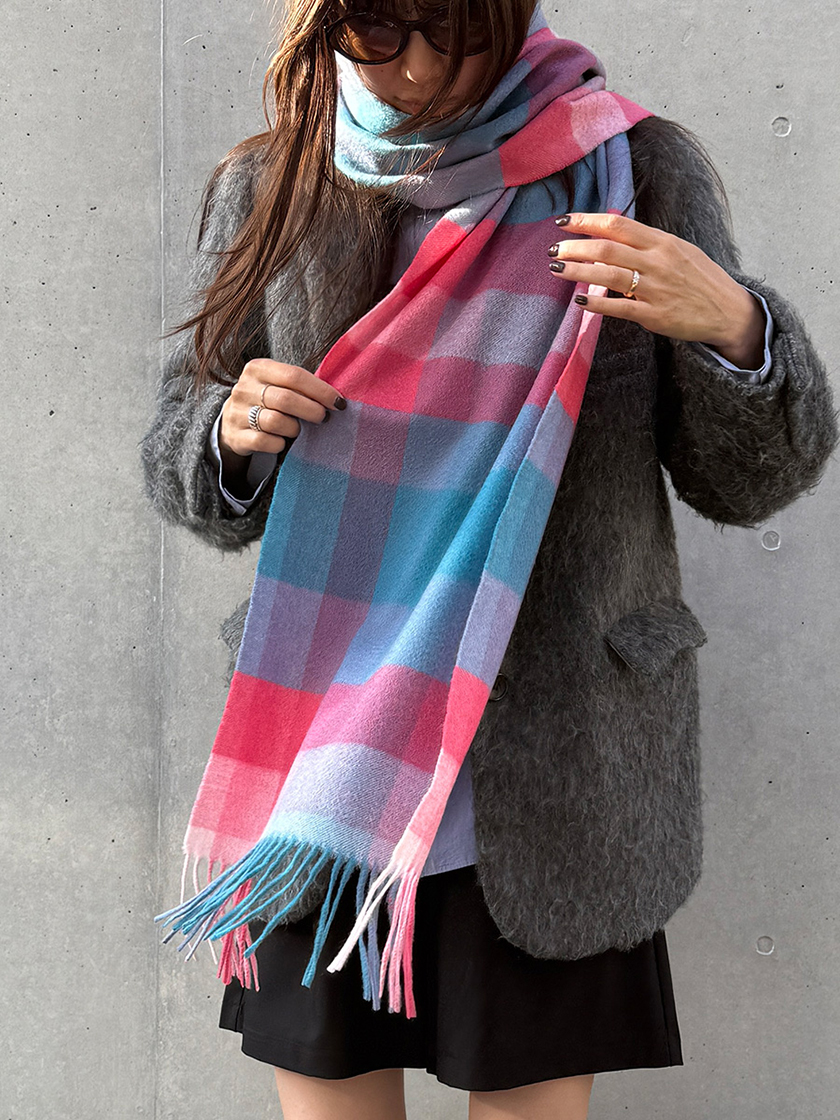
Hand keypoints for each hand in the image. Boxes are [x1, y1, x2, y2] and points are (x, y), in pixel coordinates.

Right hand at [218, 359, 346, 467]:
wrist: (232, 421)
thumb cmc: (266, 400)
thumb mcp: (278, 384)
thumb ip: (300, 386)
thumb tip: (336, 399)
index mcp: (258, 368)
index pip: (294, 376)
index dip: (320, 390)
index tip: (339, 403)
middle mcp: (244, 388)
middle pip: (286, 399)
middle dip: (311, 411)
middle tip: (323, 418)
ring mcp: (237, 412)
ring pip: (276, 422)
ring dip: (294, 429)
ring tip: (298, 430)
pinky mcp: (236, 436)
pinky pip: (265, 442)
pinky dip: (279, 444)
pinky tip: (282, 442)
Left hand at [547, 213, 765, 368]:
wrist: (729, 310)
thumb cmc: (699, 279)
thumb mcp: (678, 250)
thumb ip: (645, 244)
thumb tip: (609, 236)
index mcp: (662, 242)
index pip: (618, 225)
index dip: (587, 221)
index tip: (563, 221)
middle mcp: (658, 261)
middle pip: (608, 248)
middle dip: (575, 247)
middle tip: (552, 249)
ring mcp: (656, 288)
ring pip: (609, 275)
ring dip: (578, 271)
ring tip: (555, 269)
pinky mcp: (656, 315)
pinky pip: (620, 308)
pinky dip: (598, 303)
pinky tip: (580, 300)